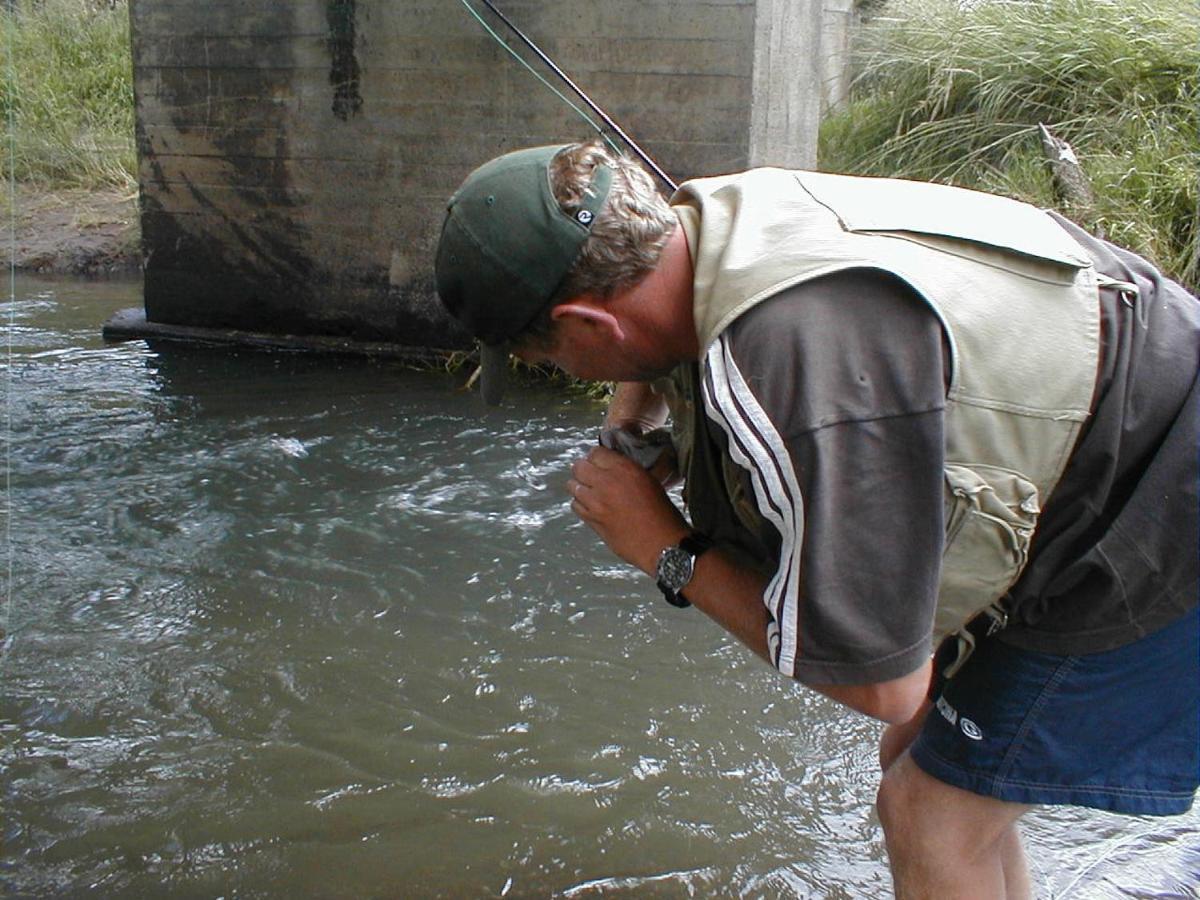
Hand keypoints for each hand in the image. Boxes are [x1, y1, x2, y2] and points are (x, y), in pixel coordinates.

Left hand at [567, 446, 688, 573]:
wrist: (661, 543)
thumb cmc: (662, 513)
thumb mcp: (649, 480)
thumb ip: (626, 470)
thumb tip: (611, 468)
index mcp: (624, 469)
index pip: (596, 452)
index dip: (597, 457)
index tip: (600, 462)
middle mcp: (606, 483)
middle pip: (578, 467)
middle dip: (583, 469)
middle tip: (591, 475)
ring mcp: (596, 502)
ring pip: (572, 486)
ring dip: (580, 486)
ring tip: (590, 491)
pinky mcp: (591, 520)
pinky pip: (575, 505)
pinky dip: (580, 503)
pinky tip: (591, 506)